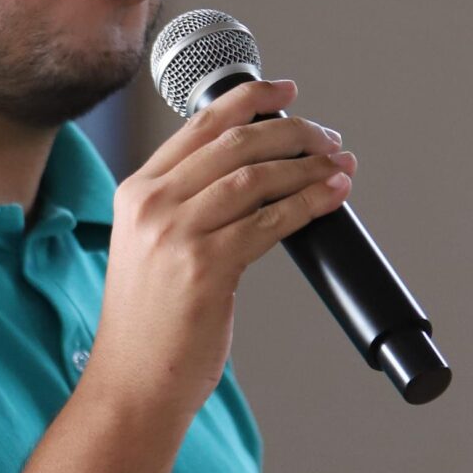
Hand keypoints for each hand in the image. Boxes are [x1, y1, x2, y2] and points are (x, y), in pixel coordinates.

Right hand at [83, 76, 354, 426]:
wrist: (133, 381)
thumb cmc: (150, 324)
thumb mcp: (151, 248)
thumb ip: (185, 207)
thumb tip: (256, 175)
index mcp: (136, 192)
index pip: (199, 126)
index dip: (249, 99)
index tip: (286, 91)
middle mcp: (151, 205)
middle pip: (235, 144)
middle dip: (292, 132)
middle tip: (328, 139)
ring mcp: (175, 235)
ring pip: (257, 177)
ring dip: (308, 166)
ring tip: (339, 167)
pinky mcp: (205, 268)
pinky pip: (271, 222)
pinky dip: (308, 203)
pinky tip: (331, 197)